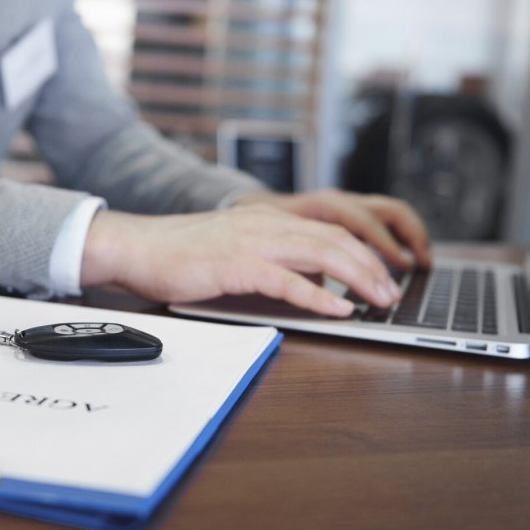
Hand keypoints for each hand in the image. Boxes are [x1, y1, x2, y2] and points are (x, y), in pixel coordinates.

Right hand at [80, 205, 404, 316]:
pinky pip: (287, 281)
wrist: (136, 246)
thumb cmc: (181, 255)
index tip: (384, 278)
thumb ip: (272, 262)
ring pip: (320, 253)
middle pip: (335, 239)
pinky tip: (339, 310)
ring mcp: (251, 242)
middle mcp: (265, 224)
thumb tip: (309, 284)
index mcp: (267, 220)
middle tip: (393, 294)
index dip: (363, 253)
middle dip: (372, 266)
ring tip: (380, 301)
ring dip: (357, 278)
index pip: (330, 231)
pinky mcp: (235, 265)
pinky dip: (318, 296)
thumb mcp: (235, 252)